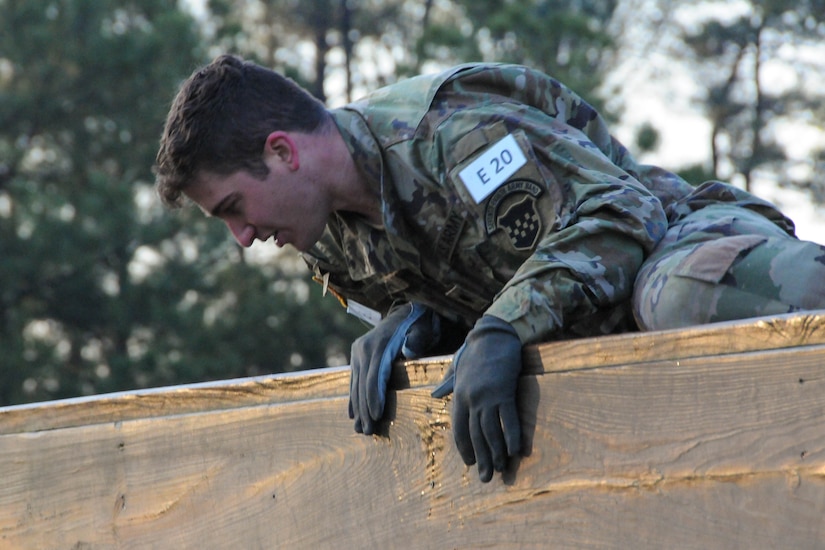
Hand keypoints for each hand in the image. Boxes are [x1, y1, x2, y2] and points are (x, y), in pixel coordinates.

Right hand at [349, 303, 439, 434]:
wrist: (408, 310)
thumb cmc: (421, 323)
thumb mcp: (423, 328)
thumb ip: (417, 339)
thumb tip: (409, 351)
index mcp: (379, 343)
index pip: (375, 376)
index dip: (374, 398)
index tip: (376, 416)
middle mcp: (364, 348)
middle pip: (363, 384)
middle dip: (365, 409)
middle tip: (368, 431)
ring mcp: (358, 351)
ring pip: (356, 384)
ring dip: (357, 408)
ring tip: (360, 429)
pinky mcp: (357, 356)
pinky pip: (354, 380)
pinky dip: (353, 398)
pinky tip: (352, 414)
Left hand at [446, 315, 522, 481]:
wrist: (493, 334)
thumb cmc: (476, 350)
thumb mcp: (457, 367)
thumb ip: (447, 383)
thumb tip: (434, 395)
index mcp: (458, 395)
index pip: (459, 429)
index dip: (465, 448)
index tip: (471, 463)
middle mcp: (470, 399)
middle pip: (475, 435)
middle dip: (481, 458)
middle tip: (485, 478)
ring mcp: (487, 396)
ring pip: (490, 431)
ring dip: (496, 453)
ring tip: (500, 469)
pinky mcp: (504, 391)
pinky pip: (508, 419)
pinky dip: (512, 436)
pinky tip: (515, 452)